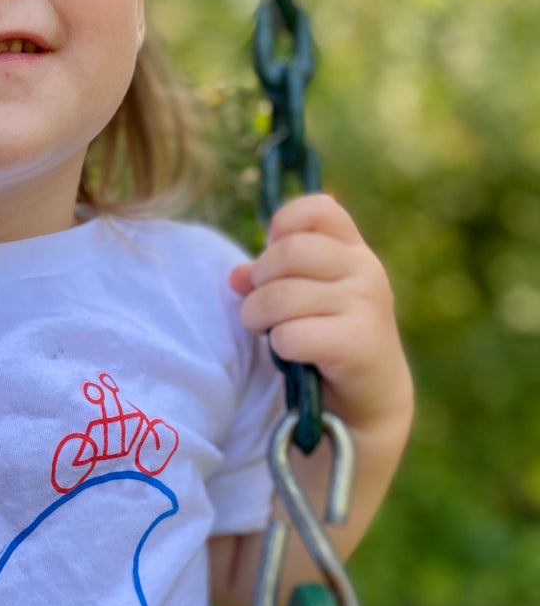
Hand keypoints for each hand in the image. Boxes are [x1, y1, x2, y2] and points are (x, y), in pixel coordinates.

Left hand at [227, 193, 412, 436]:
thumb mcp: (304, 300)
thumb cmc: (328, 339)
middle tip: (259, 307)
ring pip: (281, 296)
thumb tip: (236, 275)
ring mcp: (366, 304)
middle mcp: (365, 270)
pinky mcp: (357, 342)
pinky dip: (279, 346)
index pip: (318, 209)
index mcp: (353, 251)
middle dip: (259, 282)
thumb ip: (271, 279)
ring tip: (266, 330)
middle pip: (289, 251)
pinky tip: (291, 354)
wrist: (368, 396)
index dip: (283, 224)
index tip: (271, 254)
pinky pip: (291, 335)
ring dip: (258, 317)